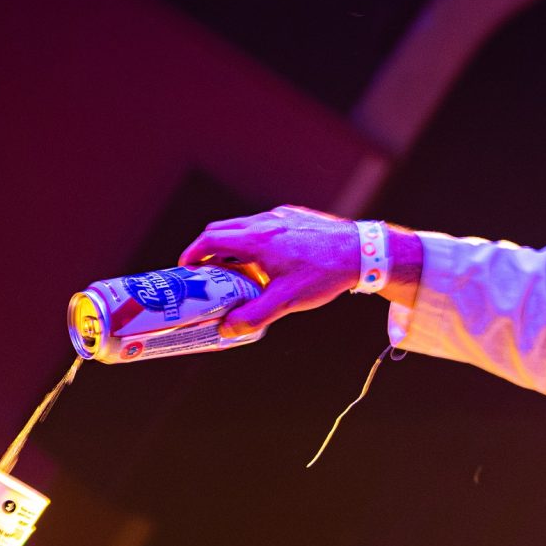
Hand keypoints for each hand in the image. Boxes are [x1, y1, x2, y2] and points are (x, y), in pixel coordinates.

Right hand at [178, 204, 358, 334]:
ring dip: (231, 245)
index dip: (192, 254)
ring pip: (243, 227)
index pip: (209, 240)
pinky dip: (253, 241)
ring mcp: (279, 216)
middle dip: (206, 249)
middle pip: (221, 230)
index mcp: (255, 240)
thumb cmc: (324, 274)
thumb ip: (253, 316)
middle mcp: (263, 223)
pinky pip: (263, 226)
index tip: (185, 268)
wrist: (361, 251)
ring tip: (234, 270)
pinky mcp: (293, 216)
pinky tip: (267, 262)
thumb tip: (226, 329)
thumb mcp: (286, 301)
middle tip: (204, 271)